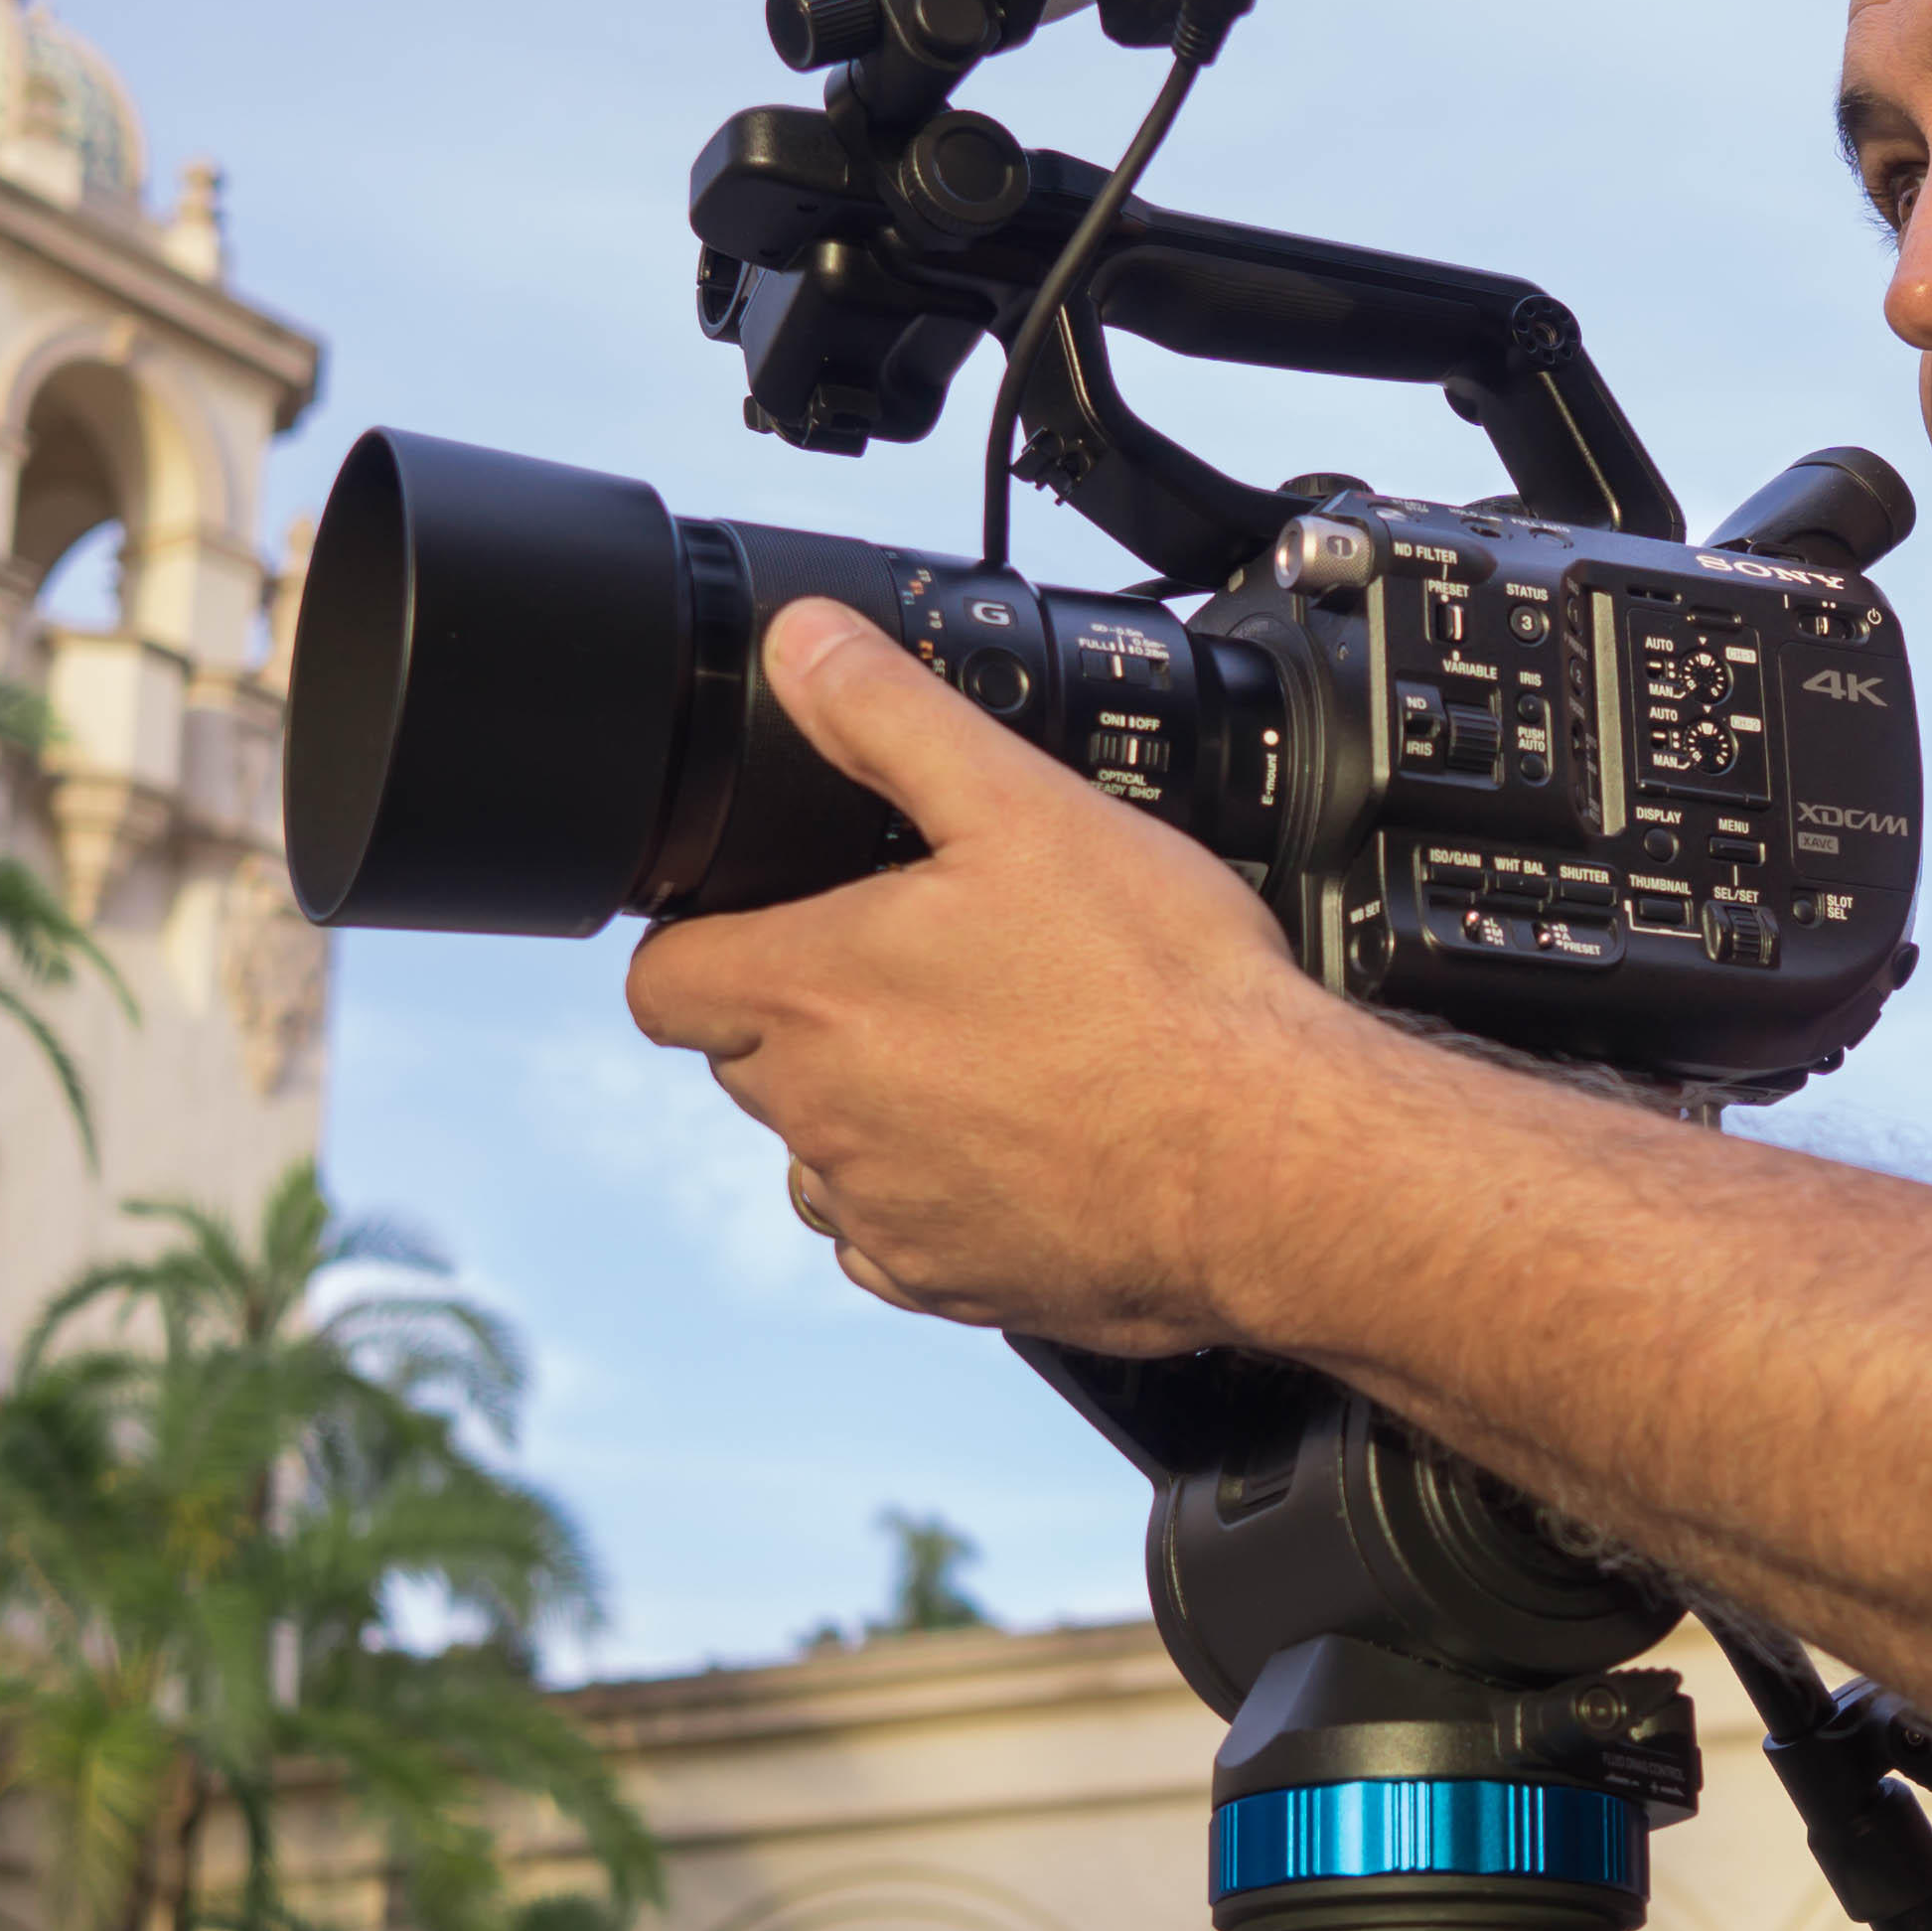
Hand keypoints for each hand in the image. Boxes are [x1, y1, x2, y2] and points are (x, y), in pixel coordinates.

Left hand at [622, 597, 1365, 1349]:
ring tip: (988, 1048)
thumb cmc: (1160, 992)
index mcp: (810, 994)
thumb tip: (802, 647)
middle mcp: (820, 1118)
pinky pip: (897, 1236)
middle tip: (928, 960)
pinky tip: (1026, 1138)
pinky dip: (936, 1189)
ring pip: (822, 1149)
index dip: (703, 937)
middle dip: (808, 1008)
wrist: (1270, 1164)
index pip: (661, 981)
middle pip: (749, 1057)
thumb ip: (890, 716)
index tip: (772, 917)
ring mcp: (884, 1211)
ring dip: (869, 1104)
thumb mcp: (1024, 805)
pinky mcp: (951, 1284)